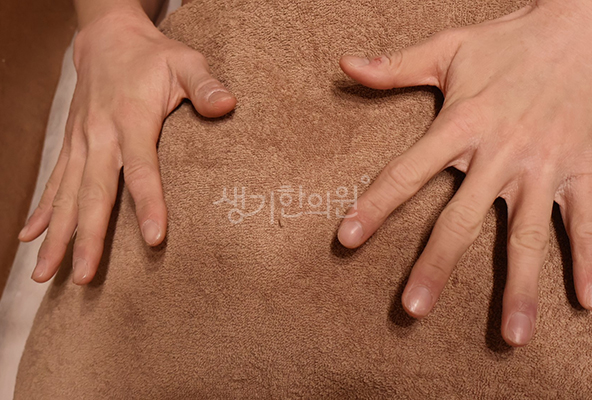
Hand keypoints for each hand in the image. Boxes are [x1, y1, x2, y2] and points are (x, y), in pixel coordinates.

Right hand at [18, 9, 236, 284]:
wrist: (107, 37)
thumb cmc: (153, 55)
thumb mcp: (185, 61)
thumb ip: (205, 85)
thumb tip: (228, 105)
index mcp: (132, 118)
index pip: (142, 168)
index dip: (148, 204)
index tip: (153, 239)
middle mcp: (100, 134)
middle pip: (94, 192)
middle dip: (88, 237)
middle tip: (83, 277)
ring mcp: (81, 141)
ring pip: (67, 194)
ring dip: (57, 235)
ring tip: (44, 274)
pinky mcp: (72, 143)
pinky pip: (55, 181)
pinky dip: (43, 210)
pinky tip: (31, 237)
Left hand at [337, 0, 591, 345]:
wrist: (585, 26)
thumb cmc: (509, 41)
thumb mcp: (448, 48)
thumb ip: (396, 66)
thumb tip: (345, 65)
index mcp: (462, 124)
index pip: (406, 172)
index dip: (373, 206)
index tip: (346, 240)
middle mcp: (501, 152)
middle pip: (461, 219)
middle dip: (436, 265)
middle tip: (412, 311)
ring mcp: (544, 165)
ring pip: (528, 235)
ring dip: (519, 286)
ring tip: (511, 337)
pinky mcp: (582, 168)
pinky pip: (586, 220)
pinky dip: (589, 259)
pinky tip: (587, 302)